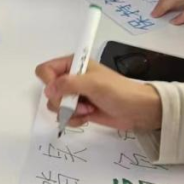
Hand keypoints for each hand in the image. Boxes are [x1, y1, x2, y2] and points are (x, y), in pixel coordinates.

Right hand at [35, 56, 161, 131]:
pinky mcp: (79, 109)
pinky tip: (87, 117)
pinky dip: (73, 119)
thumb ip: (68, 84)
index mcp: (73, 64)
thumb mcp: (94, 83)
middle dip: (62, 100)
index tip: (62, 90)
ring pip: (55, 105)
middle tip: (80, 101)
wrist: (138, 110)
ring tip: (87, 110)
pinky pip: (64, 116)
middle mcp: (71, 78)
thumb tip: (48, 90)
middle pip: (49, 91)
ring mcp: (75, 95)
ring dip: (69, 111)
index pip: (45, 70)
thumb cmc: (119, 92)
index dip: (49, 82)